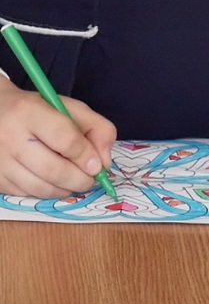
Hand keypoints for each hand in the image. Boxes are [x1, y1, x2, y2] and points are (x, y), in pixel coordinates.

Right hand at [0, 80, 116, 197]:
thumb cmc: (41, 111)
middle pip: (54, 170)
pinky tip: (52, 181)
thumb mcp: (72, 109)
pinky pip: (26, 194)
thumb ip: (98, 129)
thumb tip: (104, 163)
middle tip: (90, 180)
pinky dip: (46, 192)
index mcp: (28, 112)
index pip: (66, 140)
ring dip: (65, 190)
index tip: (97, 166)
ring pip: (40, 188)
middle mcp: (8, 136)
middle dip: (81, 180)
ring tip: (74, 181)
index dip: (87, 157)